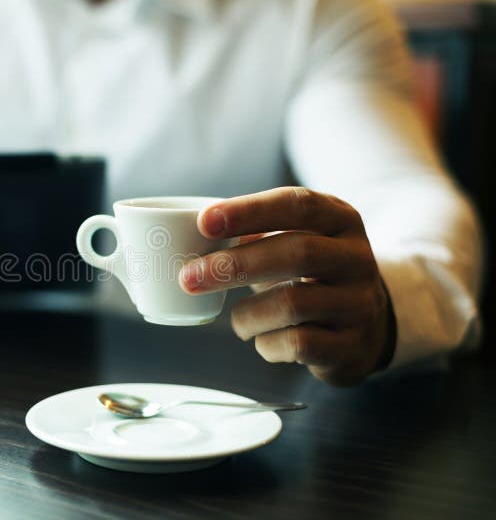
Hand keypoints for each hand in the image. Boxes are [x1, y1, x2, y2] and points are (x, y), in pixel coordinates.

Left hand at [179, 187, 392, 385]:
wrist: (364, 330)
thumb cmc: (310, 277)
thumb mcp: (294, 243)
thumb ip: (253, 234)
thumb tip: (193, 236)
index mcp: (341, 220)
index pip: (298, 204)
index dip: (249, 211)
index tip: (204, 222)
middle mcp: (357, 258)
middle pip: (296, 253)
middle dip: (234, 265)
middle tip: (188, 277)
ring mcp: (359, 304)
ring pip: (293, 303)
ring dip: (247, 314)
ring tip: (236, 320)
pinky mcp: (351, 346)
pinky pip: (298, 344)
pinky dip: (266, 343)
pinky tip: (262, 339)